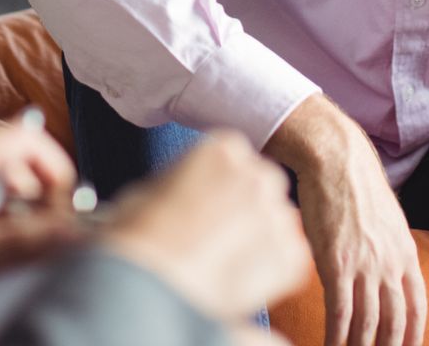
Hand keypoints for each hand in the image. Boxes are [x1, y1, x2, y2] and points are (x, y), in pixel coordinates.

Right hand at [97, 131, 311, 325]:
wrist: (149, 278)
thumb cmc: (138, 233)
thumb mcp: (151, 187)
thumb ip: (183, 182)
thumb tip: (184, 196)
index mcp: (225, 147)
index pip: (234, 160)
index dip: (215, 187)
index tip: (201, 207)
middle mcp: (259, 174)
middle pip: (261, 188)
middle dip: (243, 211)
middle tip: (213, 239)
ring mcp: (278, 215)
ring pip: (276, 225)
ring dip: (257, 241)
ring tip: (221, 265)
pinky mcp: (290, 257)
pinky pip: (288, 260)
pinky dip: (269, 273)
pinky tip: (236, 282)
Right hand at [266, 96, 425, 345]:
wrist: (335, 159)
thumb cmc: (355, 184)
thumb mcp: (386, 218)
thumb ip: (388, 247)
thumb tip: (383, 269)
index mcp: (405, 253)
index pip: (417, 306)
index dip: (413, 335)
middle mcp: (390, 264)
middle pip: (395, 322)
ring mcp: (365, 265)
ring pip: (367, 323)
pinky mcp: (336, 263)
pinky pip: (340, 312)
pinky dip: (336, 337)